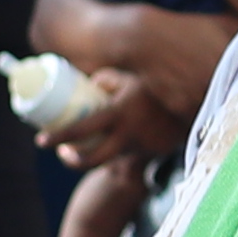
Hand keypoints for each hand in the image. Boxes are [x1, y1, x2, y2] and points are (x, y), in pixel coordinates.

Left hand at [38, 68, 181, 168]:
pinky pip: (126, 155)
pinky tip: (114, 139)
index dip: (58, 138)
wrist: (197, 100)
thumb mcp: (130, 77)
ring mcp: (141, 147)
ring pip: (108, 159)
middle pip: (92, 159)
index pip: (81, 130)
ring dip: (91, 155)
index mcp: (119, 113)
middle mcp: (129, 134)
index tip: (40, 141)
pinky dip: (116, 150)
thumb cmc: (156, 85)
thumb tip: (88, 84)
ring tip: (79, 147)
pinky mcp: (151, 153)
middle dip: (70, 159)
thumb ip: (107, 79)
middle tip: (58, 152)